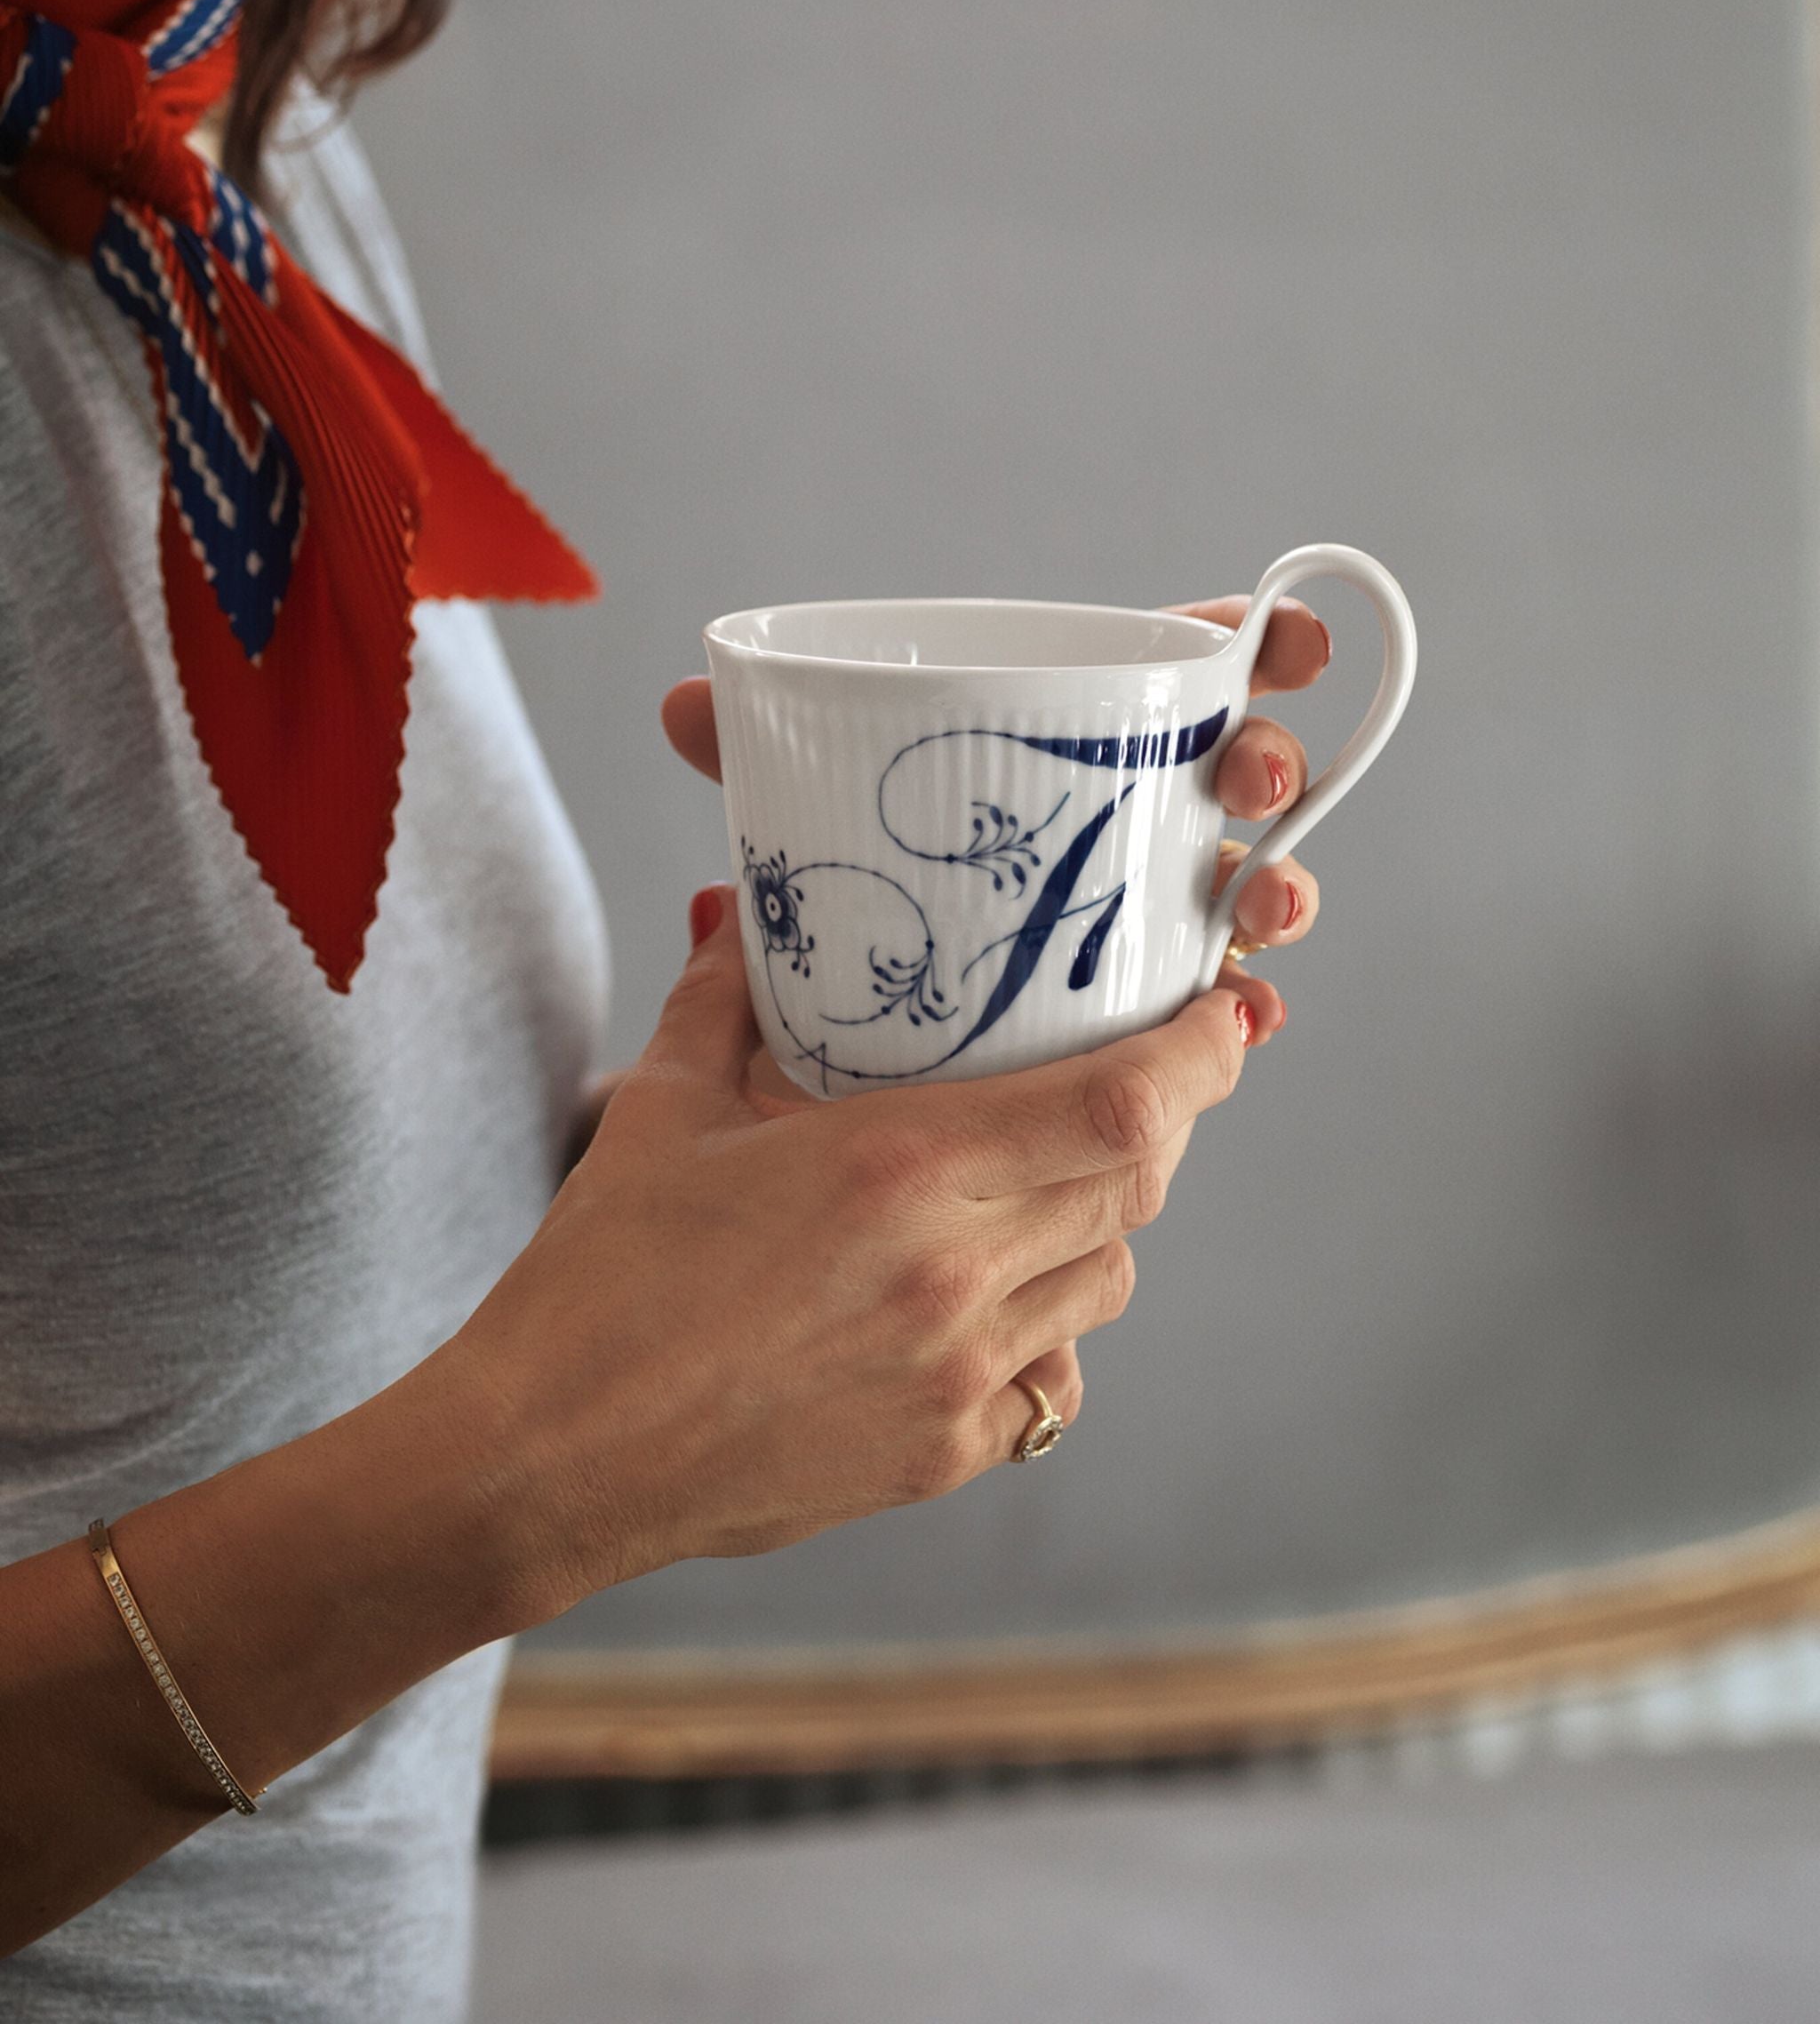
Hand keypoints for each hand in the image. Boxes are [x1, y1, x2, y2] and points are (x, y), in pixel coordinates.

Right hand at [446, 887, 1251, 1620]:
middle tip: (1124, 1081)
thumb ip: (724, 997)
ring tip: (1037, 1190)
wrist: (550, 1457)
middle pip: (1139, 1183)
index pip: (1127, 1104)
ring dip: (1099, 1223)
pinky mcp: (943, 1455)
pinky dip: (1047, 1333)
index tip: (1225, 1017)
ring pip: (1107, 1281)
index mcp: (902, 1170)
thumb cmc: (598, 1283)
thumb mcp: (662, 1111)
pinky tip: (982, 1307)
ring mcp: (961, 1376)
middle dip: (1157, 1124)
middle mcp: (958, 1274)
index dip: (1203, 1057)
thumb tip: (744, 915)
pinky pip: (1053, 1384)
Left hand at [660, 593, 1330, 1040]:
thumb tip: (685, 710)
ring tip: (1256, 910)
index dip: (1254, 645)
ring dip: (1276, 888)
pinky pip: (1217, 1006)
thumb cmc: (850, 888)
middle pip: (1239, 774)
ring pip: (1248, 889)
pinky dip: (1240, 1010)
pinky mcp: (1148, 1006)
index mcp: (1072, 739)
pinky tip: (1245, 1018)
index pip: (1181, 672)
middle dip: (1269, 764)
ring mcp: (1150, 913)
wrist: (843, 1046)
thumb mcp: (807, 813)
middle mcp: (1131, 818)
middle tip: (1248, 777)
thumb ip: (754, 753)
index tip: (1284, 640)